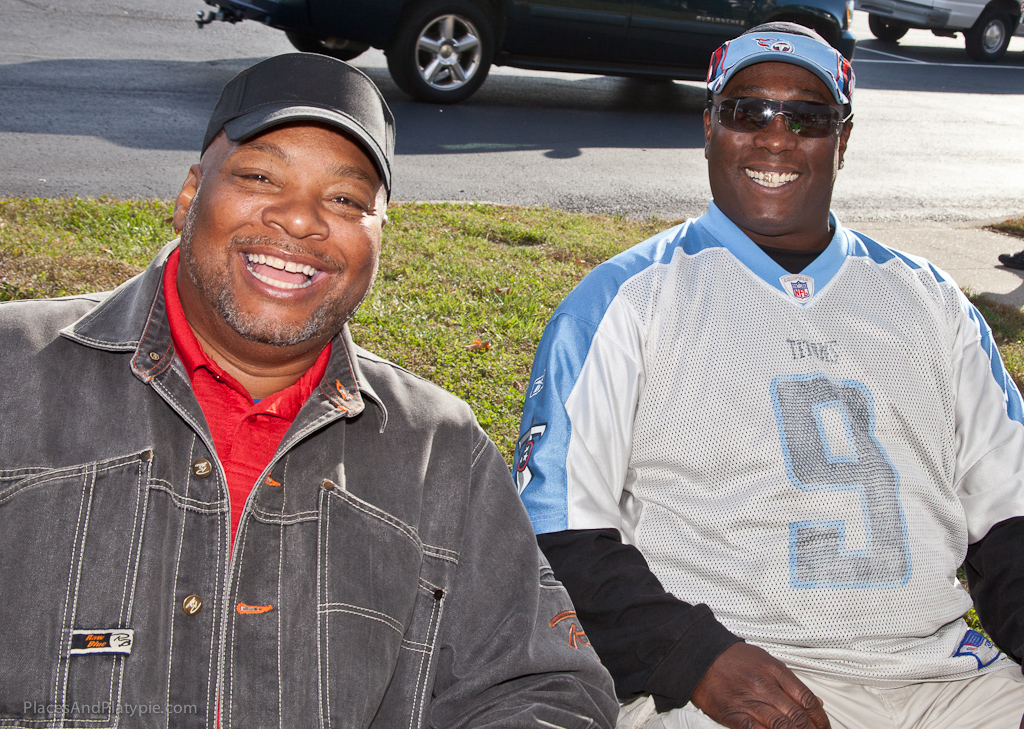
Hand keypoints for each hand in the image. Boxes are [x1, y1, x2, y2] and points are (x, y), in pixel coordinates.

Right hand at [690, 642, 829, 728]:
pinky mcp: (733, 715)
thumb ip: (790, 683)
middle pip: (797, 717)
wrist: (699, 656)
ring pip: (781, 726)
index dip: (820, 719)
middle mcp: (763, 686)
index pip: (807, 699)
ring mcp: (748, 701)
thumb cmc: (733, 660)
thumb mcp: (766, 662)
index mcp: (774, 671)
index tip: (823, 728)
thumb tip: (816, 704)